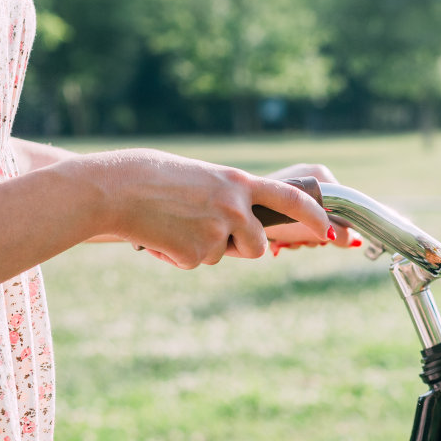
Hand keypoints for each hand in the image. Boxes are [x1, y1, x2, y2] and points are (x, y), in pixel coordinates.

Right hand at [85, 149, 330, 266]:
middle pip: (257, 245)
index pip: (291, 199)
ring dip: (204, 249)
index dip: (313, 216)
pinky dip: (176, 255)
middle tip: (207, 232)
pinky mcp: (198, 253)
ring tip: (173, 223)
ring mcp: (219, 230)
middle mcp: (236, 206)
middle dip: (240, 247)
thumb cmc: (146, 177)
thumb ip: (223, 195)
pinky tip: (158, 234)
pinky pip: (194, 263)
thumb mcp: (197, 177)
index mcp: (237, 181)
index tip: (328, 231)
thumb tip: (235, 219)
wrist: (112, 190)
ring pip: (223, 255)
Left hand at [263, 162, 360, 252]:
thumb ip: (337, 234)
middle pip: (329, 211)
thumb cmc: (272, 218)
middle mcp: (312, 174)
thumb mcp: (309, 230)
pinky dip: (296, 229)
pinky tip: (283, 237)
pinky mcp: (284, 192)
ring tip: (289, 240)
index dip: (336, 226)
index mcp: (321, 175)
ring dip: (305, 234)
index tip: (324, 239)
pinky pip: (301, 214)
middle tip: (301, 241)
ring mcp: (297, 182)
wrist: (236, 213)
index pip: (344, 204)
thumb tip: (356, 241)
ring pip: (315, 216)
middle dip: (316, 232)